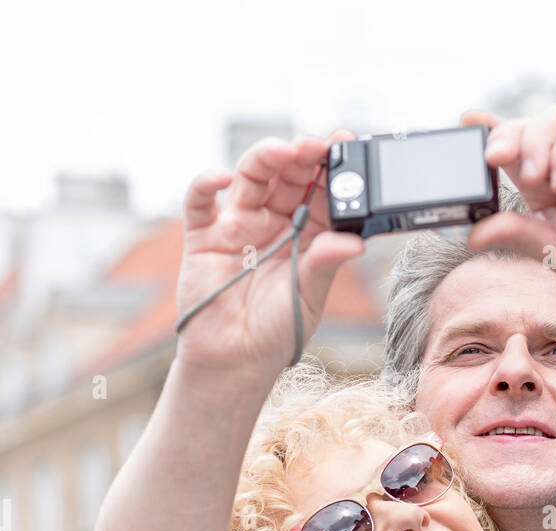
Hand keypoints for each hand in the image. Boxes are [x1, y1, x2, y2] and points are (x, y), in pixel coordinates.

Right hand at [174, 128, 365, 376]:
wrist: (234, 362)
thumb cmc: (277, 331)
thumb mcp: (308, 297)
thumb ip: (326, 264)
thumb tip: (355, 242)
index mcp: (307, 235)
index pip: (321, 191)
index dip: (332, 166)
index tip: (345, 144)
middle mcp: (274, 223)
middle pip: (287, 176)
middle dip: (302, 157)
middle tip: (315, 147)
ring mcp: (238, 224)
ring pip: (251, 177)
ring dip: (265, 158)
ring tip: (283, 152)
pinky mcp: (204, 235)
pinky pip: (200, 202)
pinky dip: (206, 183)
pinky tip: (222, 177)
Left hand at [460, 105, 555, 320]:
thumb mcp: (552, 253)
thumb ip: (516, 236)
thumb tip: (470, 234)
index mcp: (538, 191)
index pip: (508, 154)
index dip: (487, 134)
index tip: (466, 123)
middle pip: (525, 129)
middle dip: (506, 137)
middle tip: (494, 159)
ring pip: (552, 122)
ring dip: (535, 142)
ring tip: (534, 178)